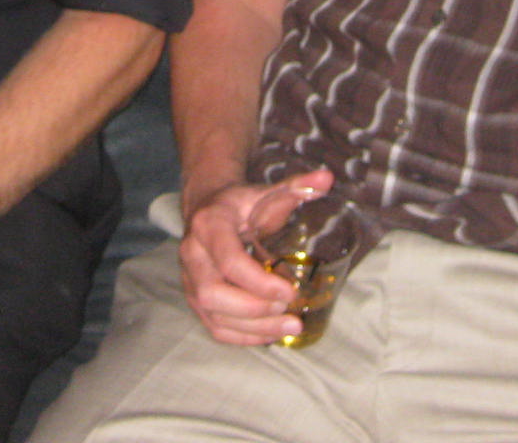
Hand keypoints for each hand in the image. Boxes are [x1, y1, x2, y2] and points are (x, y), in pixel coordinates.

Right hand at [176, 167, 333, 346]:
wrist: (207, 209)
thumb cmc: (240, 204)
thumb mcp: (264, 191)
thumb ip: (296, 187)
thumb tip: (327, 179)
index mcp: (208, 225)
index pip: (228, 260)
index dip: (258, 282)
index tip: (290, 291)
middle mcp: (192, 255)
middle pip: (212, 294)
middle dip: (253, 310)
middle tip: (290, 312)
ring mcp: (190, 281)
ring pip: (213, 316)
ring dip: (253, 329)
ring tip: (290, 327)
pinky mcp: (195, 299)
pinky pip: (214, 328)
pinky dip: (243, 337)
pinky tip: (269, 335)